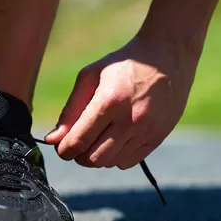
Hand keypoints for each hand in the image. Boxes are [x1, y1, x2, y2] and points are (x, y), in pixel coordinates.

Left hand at [45, 36, 199, 168]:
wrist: (167, 57)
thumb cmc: (123, 64)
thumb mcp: (90, 77)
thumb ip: (70, 110)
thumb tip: (53, 139)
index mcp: (109, 102)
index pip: (78, 141)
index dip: (64, 150)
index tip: (61, 146)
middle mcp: (130, 120)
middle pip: (93, 158)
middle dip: (78, 156)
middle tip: (78, 142)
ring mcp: (146, 131)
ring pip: (110, 163)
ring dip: (96, 157)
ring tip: (96, 139)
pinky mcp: (157, 137)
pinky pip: (128, 162)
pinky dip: (115, 158)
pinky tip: (114, 140)